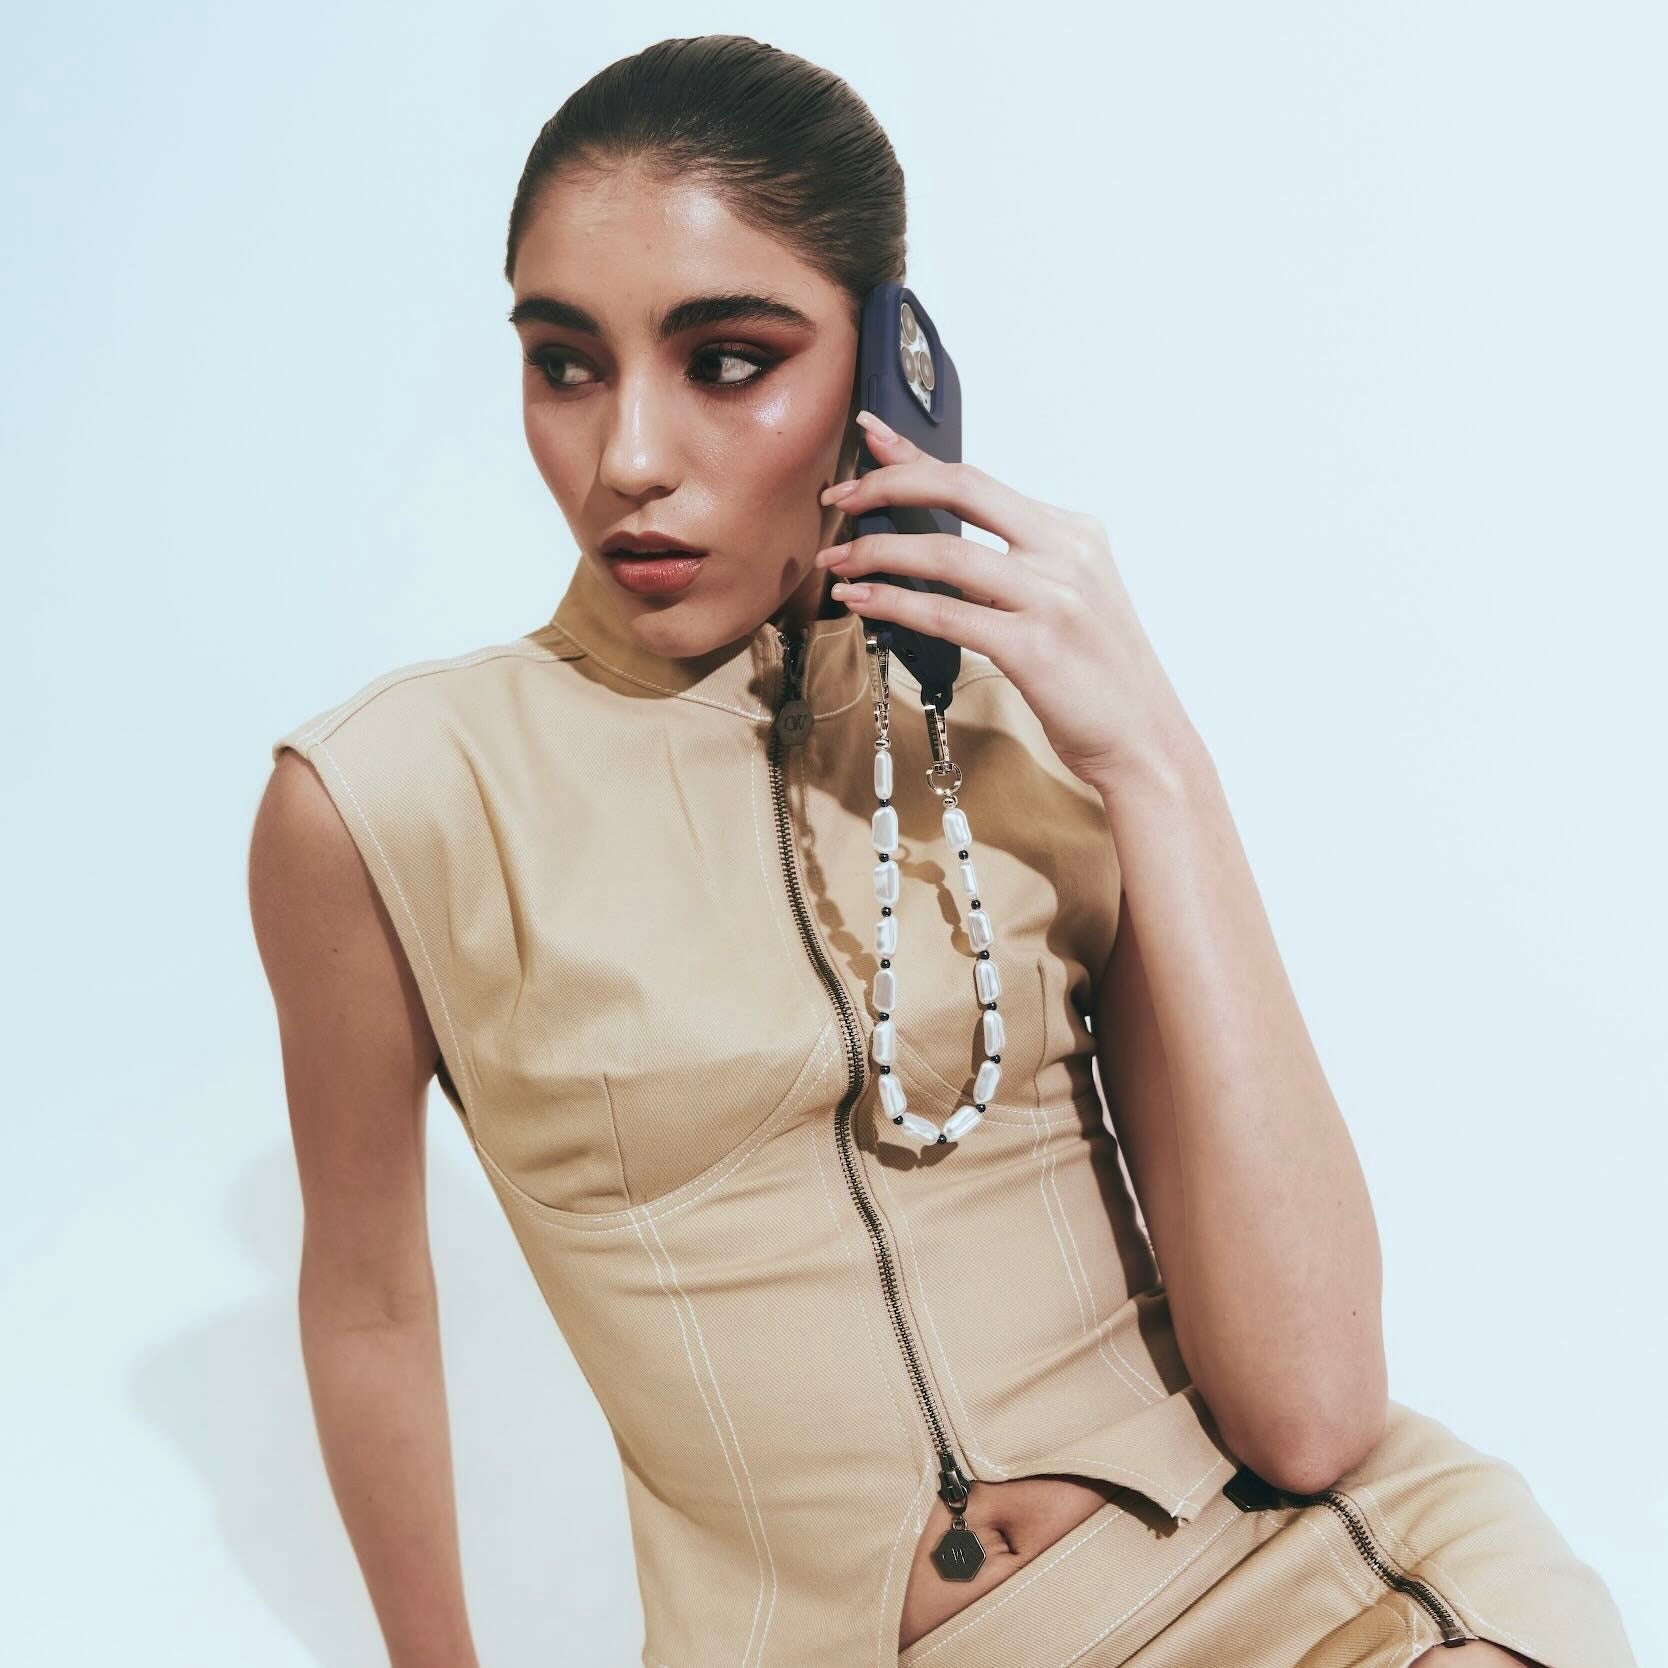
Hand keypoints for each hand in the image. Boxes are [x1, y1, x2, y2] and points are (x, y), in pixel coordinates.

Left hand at [816, 411, 1198, 793]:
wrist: (1145, 740)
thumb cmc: (1097, 679)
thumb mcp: (1064, 602)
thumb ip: (1012, 569)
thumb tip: (938, 547)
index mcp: (1073, 534)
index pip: (978, 480)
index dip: (916, 457)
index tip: (871, 441)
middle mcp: (1066, 552)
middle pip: (961, 488)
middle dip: (887, 486)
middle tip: (840, 499)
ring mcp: (1053, 596)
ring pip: (944, 551)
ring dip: (877, 552)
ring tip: (838, 562)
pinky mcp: (1034, 645)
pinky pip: (945, 613)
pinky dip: (893, 603)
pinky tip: (862, 602)